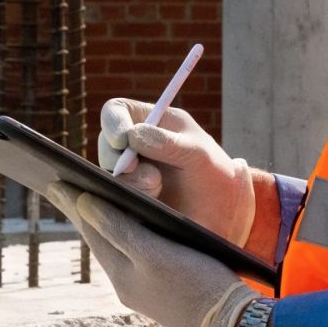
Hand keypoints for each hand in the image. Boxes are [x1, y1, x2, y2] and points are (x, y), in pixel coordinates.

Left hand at [49, 181, 263, 326]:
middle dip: (81, 213)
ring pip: (114, 250)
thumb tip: (84, 205)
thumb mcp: (157, 253)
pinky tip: (126, 231)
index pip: (91, 230)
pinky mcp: (162, 293)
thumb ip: (120, 229)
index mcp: (122, 274)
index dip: (74, 204)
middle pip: (99, 240)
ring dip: (100, 225)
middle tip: (60, 188)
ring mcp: (143, 291)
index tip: (55, 180)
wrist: (231, 326)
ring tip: (87, 205)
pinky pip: (131, 258)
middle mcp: (127, 284)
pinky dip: (121, 237)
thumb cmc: (199, 284)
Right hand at [97, 98, 257, 245]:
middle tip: (146, 174)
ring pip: (110, 173)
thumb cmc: (215, 177)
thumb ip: (169, 143)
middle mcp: (138, 144)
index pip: (118, 110)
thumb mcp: (200, 156)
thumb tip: (133, 135)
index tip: (122, 141)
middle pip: (106, 144)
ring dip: (132, 183)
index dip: (113, 123)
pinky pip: (114, 195)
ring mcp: (132, 170)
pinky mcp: (129, 195)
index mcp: (155, 122)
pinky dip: (130, 199)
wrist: (221, 216)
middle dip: (119, 160)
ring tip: (158, 188)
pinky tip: (154, 201)